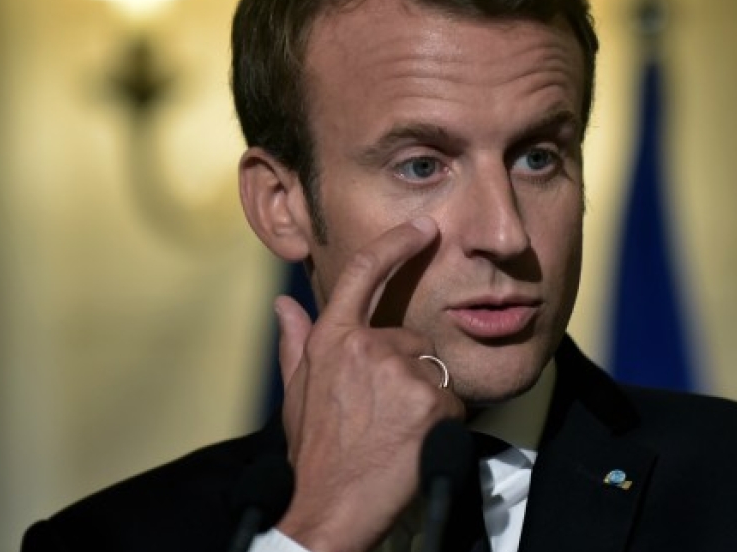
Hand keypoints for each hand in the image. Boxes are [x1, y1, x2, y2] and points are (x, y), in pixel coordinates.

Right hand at [273, 217, 464, 551]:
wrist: (330, 509)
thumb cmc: (316, 455)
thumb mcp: (298, 395)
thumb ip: (296, 344)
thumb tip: (284, 304)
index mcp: (331, 341)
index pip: (364, 275)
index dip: (396, 245)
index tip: (422, 227)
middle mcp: (366, 347)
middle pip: (412, 340)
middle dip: (408, 373)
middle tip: (384, 419)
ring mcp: (400, 371)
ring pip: (433, 372)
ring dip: (425, 400)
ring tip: (395, 434)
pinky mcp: (430, 399)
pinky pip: (453, 401)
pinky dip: (443, 424)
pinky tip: (414, 444)